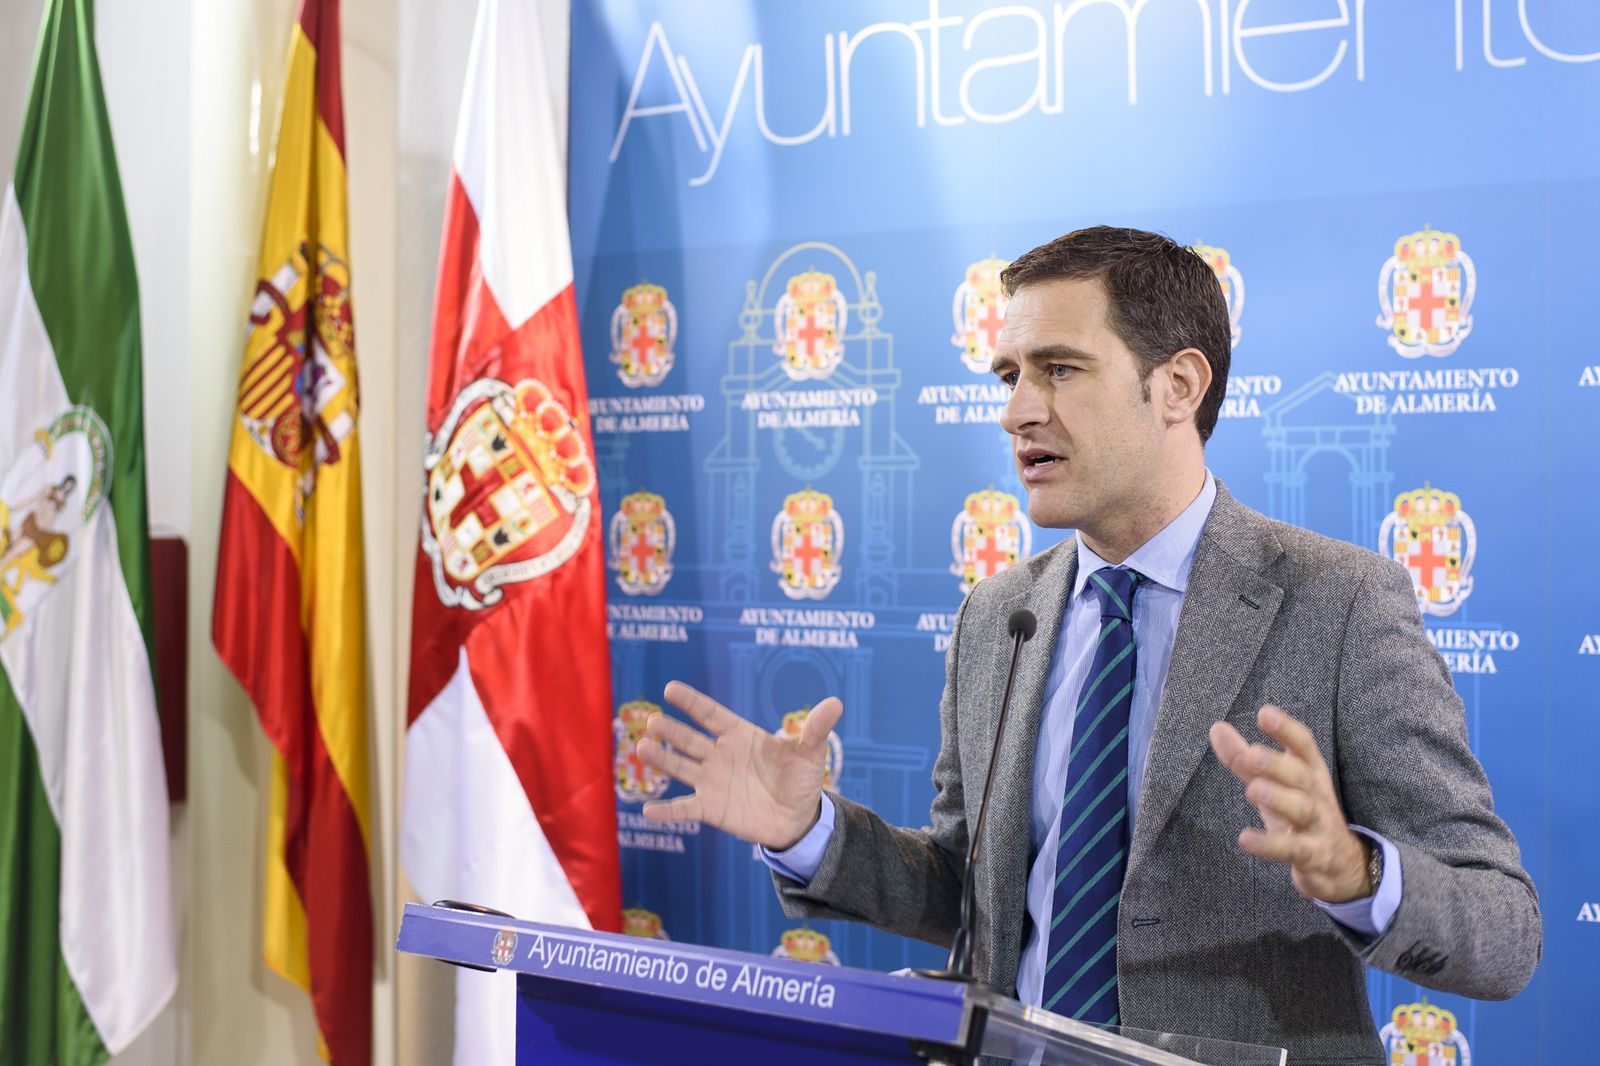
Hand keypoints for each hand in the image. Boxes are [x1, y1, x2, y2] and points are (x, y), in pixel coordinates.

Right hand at [635, 680, 842, 850]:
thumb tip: (836, 703)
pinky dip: (667, 811)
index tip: (670, 688)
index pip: (711, 714)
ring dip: (662, 759)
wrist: (798, 818)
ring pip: (681, 768)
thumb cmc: (800, 779)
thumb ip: (815, 729)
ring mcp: (712, 782)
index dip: (692, 702)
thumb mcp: (810, 753)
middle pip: (689, 739)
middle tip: (652, 720)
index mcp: (739, 735)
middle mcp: (719, 755)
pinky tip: (647, 811)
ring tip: (641, 748)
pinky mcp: (711, 809)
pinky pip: (685, 809)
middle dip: (670, 730)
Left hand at [1209, 705, 1371, 903]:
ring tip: (1253, 790)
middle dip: (1277, 764)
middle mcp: (1317, 795)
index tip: (1264, 714)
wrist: (1342, 865)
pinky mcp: (1313, 855)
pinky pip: (1293, 849)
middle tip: (1252, 754)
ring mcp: (1318, 826)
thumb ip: (1244, 760)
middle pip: (1301, 776)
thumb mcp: (1274, 784)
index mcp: (1310, 773)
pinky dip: (1270, 845)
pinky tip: (1245, 839)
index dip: (1286, 730)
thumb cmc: (1300, 815)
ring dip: (1278, 798)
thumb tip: (1217, 728)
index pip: (1303, 746)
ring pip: (1302, 809)